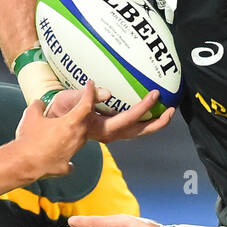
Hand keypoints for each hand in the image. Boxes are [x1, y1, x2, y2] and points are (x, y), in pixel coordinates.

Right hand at [14, 81, 97, 178]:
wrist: (23, 163)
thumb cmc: (29, 138)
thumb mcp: (31, 114)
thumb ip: (38, 106)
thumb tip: (40, 103)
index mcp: (70, 123)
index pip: (86, 104)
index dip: (90, 93)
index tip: (90, 86)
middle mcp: (76, 138)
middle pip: (86, 123)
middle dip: (84, 114)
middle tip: (80, 107)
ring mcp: (71, 153)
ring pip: (79, 140)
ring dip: (76, 133)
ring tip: (67, 128)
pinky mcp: (64, 166)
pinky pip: (69, 160)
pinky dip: (67, 156)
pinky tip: (61, 155)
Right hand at [46, 86, 174, 142]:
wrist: (55, 123)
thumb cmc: (61, 111)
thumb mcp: (69, 101)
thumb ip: (86, 97)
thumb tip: (107, 92)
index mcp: (101, 128)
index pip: (127, 119)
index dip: (143, 108)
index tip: (154, 94)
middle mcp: (110, 134)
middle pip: (139, 131)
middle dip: (157, 123)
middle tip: (171, 110)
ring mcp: (112, 133)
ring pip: (137, 131)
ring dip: (153, 123)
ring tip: (167, 111)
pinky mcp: (112, 129)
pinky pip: (132, 126)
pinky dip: (144, 120)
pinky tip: (151, 110)